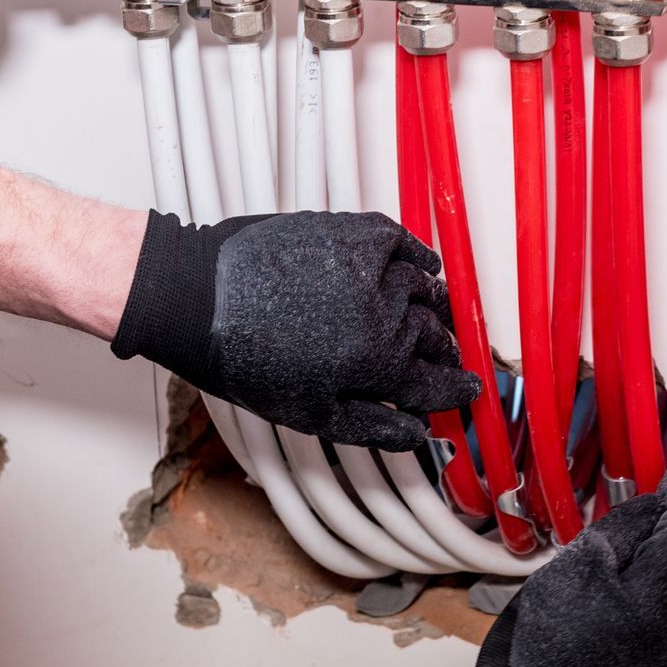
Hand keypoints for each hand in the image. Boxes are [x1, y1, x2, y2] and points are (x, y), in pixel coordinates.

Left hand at [110, 210, 477, 450]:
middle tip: (443, 359)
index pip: (435, 381)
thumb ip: (372, 425)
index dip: (456, 390)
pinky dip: (418, 255)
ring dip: (433, 305)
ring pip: (424, 289)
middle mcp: (382, 312)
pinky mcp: (352, 233)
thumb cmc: (241, 356)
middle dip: (443, 351)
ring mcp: (369, 269)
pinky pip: (402, 241)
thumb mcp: (308, 412)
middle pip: (433, 335)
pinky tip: (422, 265)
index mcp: (375, 362)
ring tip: (431, 314)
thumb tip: (415, 432)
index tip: (467, 390)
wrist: (199, 297)